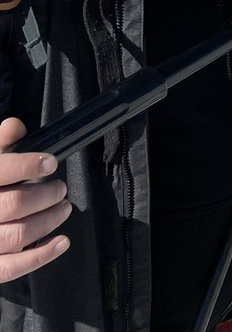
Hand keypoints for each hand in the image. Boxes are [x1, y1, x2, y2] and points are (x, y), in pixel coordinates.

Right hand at [0, 118, 70, 282]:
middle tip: (59, 188)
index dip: (28, 165)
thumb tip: (14, 126)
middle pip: (16, 204)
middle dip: (46, 195)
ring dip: (49, 220)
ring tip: (62, 208)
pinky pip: (11, 267)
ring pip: (18, 235)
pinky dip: (41, 256)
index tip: (49, 163)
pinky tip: (61, 242)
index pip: (1, 171)